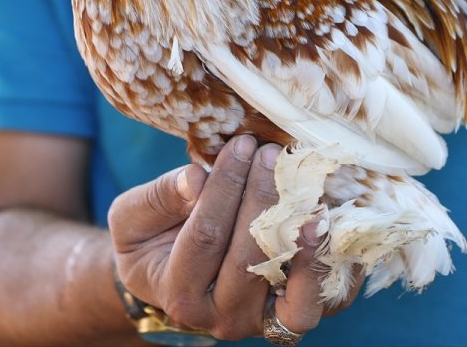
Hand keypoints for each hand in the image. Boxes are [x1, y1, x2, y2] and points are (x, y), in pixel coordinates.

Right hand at [109, 135, 362, 340]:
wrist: (168, 277)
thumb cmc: (149, 239)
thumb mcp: (133, 216)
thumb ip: (160, 197)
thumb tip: (197, 178)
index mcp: (180, 294)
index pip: (206, 236)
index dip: (225, 188)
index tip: (240, 144)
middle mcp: (221, 318)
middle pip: (250, 258)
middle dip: (263, 198)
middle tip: (272, 153)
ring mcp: (260, 322)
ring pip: (292, 292)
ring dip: (305, 243)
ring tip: (310, 196)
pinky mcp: (291, 317)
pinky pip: (321, 302)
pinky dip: (330, 267)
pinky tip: (333, 228)